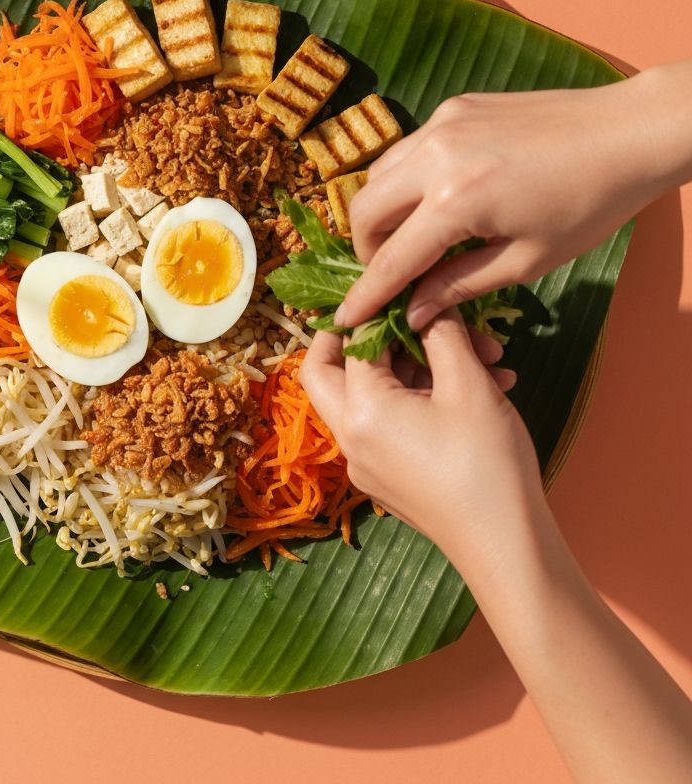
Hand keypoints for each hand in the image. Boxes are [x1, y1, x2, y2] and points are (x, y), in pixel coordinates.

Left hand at [304, 310, 691, 781]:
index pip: (351, 342)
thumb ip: (442, 332)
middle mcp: (351, 438)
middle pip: (332, 371)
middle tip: (409, 315)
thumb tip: (426, 303)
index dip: (384, 310)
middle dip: (372, 338)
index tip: (414, 291)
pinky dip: (427, 399)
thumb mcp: (468, 384)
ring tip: (487, 355)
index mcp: (359, 411)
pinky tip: (485, 386)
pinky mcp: (391, 479)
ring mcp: (368, 463)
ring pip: (375, 396)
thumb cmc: (486, 464)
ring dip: (422, 367)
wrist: (508, 548)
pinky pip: (394, 425)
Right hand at [336, 61, 691, 330]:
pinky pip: (407, 150)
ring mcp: (442, 125)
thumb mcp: (526, 260)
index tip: (344, 318)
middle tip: (391, 272)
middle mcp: (436, 156)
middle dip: (365, 248)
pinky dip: (406, 180)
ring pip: (378, 174)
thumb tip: (414, 312)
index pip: (392, 258)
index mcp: (457, 201)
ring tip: (413, 237)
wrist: (629, 132)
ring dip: (381, 211)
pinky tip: (437, 198)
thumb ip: (459, 285)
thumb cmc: (588, 205)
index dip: (366, 294)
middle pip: (364, 209)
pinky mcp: (454, 108)